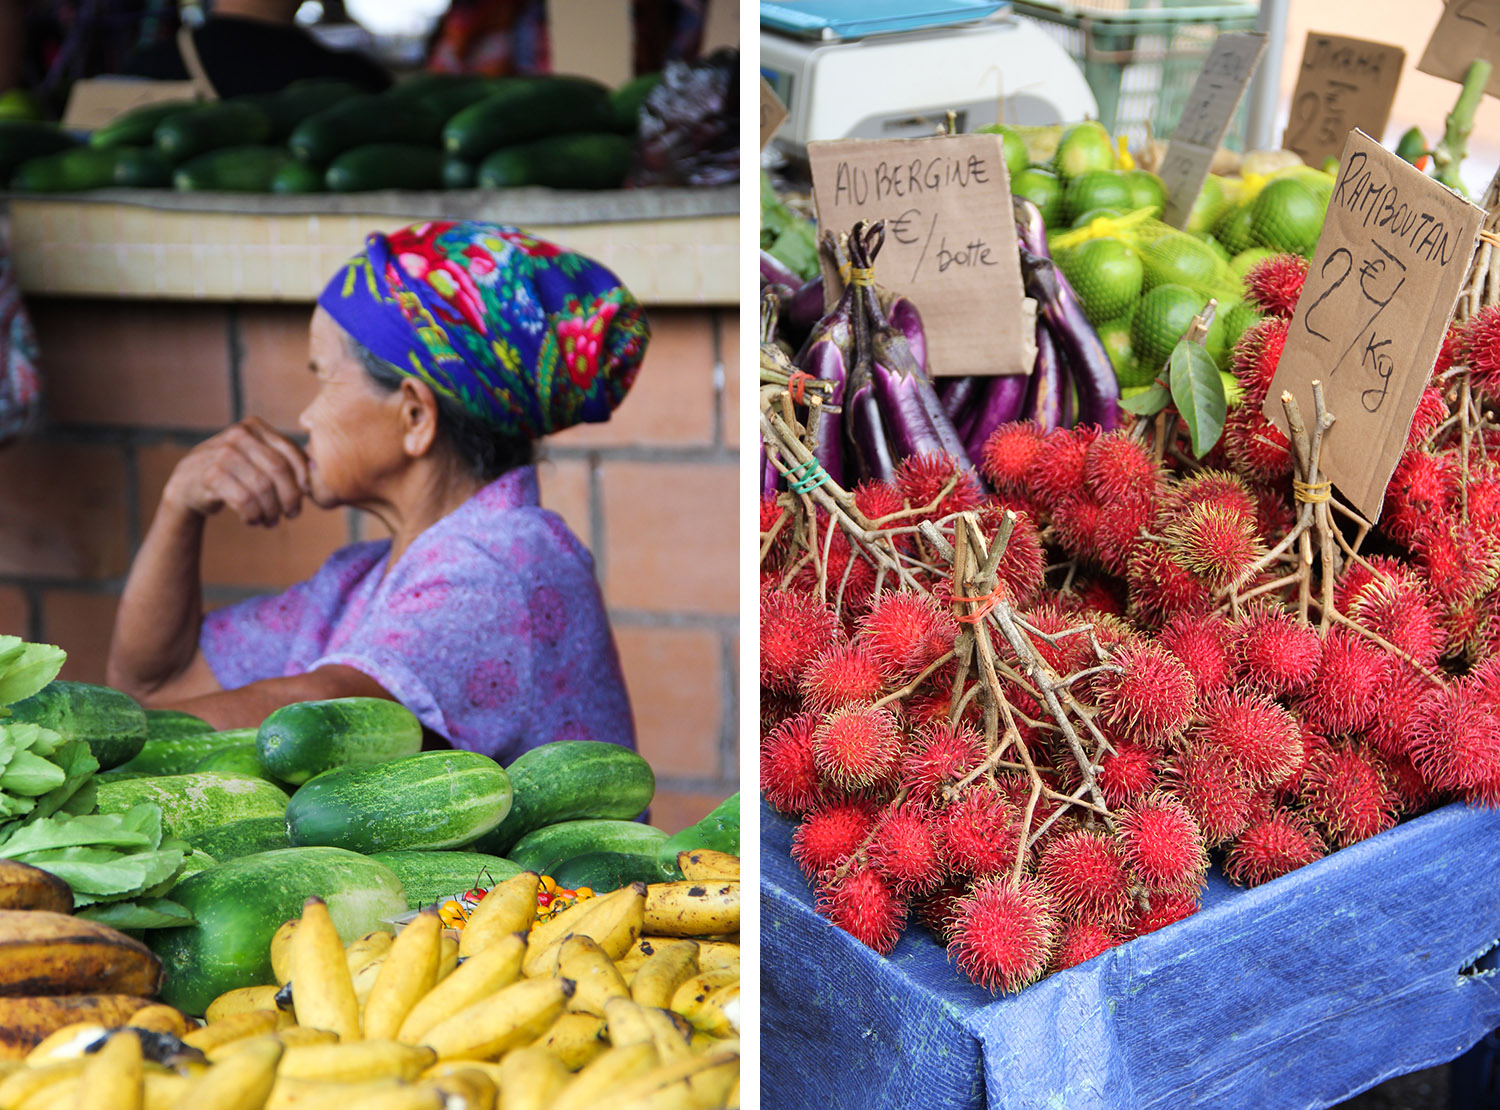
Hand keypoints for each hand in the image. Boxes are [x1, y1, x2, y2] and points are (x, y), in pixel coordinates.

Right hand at [162, 417, 311, 526]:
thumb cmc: (235, 474)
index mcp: (255, 427)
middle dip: (290, 497)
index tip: (305, 496)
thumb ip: (284, 460)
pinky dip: (254, 515)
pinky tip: (253, 520)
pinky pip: (245, 500)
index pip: (291, 452)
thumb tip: (318, 470)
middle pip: (279, 470)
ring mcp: (222, 453)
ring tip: (271, 521)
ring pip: (263, 488)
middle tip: (292, 514)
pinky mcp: (210, 475)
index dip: (303, 477)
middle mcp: (238, 435)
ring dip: (272, 511)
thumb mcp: (257, 459)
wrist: (188, 484)